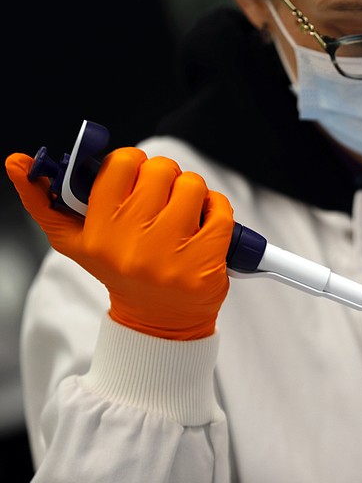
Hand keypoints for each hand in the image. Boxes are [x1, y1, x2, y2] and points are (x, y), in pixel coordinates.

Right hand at [6, 148, 233, 339]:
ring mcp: (169, 255)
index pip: (122, 164)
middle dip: (165, 177)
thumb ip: (43, 201)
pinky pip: (220, 209)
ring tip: (183, 213)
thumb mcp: (75, 242)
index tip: (135, 178)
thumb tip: (14, 161)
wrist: (159, 321)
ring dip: (193, 192)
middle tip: (162, 197)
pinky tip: (205, 225)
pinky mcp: (205, 263)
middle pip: (161, 170)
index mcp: (96, 234)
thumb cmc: (120, 270)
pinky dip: (217, 210)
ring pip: (193, 185)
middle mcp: (131, 245)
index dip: (133, 164)